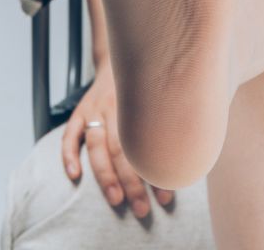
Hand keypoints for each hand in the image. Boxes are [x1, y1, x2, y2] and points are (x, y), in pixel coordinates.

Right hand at [61, 57, 174, 216]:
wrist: (121, 55)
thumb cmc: (149, 83)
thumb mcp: (163, 92)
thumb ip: (171, 117)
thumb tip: (194, 149)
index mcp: (139, 101)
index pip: (146, 142)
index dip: (156, 171)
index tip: (166, 195)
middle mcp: (115, 104)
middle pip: (122, 148)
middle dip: (133, 182)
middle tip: (142, 208)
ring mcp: (95, 107)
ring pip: (97, 145)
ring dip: (106, 177)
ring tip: (116, 200)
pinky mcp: (80, 110)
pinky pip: (69, 134)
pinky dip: (69, 155)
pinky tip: (75, 175)